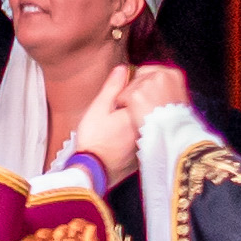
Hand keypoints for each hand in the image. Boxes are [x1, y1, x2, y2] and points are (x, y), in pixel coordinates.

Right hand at [62, 66, 145, 187]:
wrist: (93, 171)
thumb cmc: (93, 140)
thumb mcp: (98, 108)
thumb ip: (112, 87)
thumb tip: (123, 69)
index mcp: (139, 112)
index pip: (143, 92)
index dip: (129, 89)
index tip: (117, 95)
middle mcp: (148, 126)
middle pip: (147, 107)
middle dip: (135, 103)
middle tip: (115, 110)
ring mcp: (147, 141)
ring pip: (146, 122)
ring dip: (137, 118)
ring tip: (118, 124)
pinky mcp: (143, 153)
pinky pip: (144, 137)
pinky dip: (136, 133)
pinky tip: (122, 138)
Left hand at [120, 63, 189, 115]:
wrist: (173, 133)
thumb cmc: (177, 121)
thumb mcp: (180, 99)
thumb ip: (168, 87)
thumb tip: (161, 85)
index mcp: (173, 74)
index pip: (149, 71)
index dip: (145, 84)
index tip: (145, 95)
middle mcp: (160, 74)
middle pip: (138, 77)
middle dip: (137, 90)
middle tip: (142, 105)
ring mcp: (147, 83)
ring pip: (129, 87)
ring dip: (130, 99)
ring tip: (140, 113)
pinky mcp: (135, 94)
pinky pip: (122, 97)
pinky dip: (124, 106)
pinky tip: (134, 115)